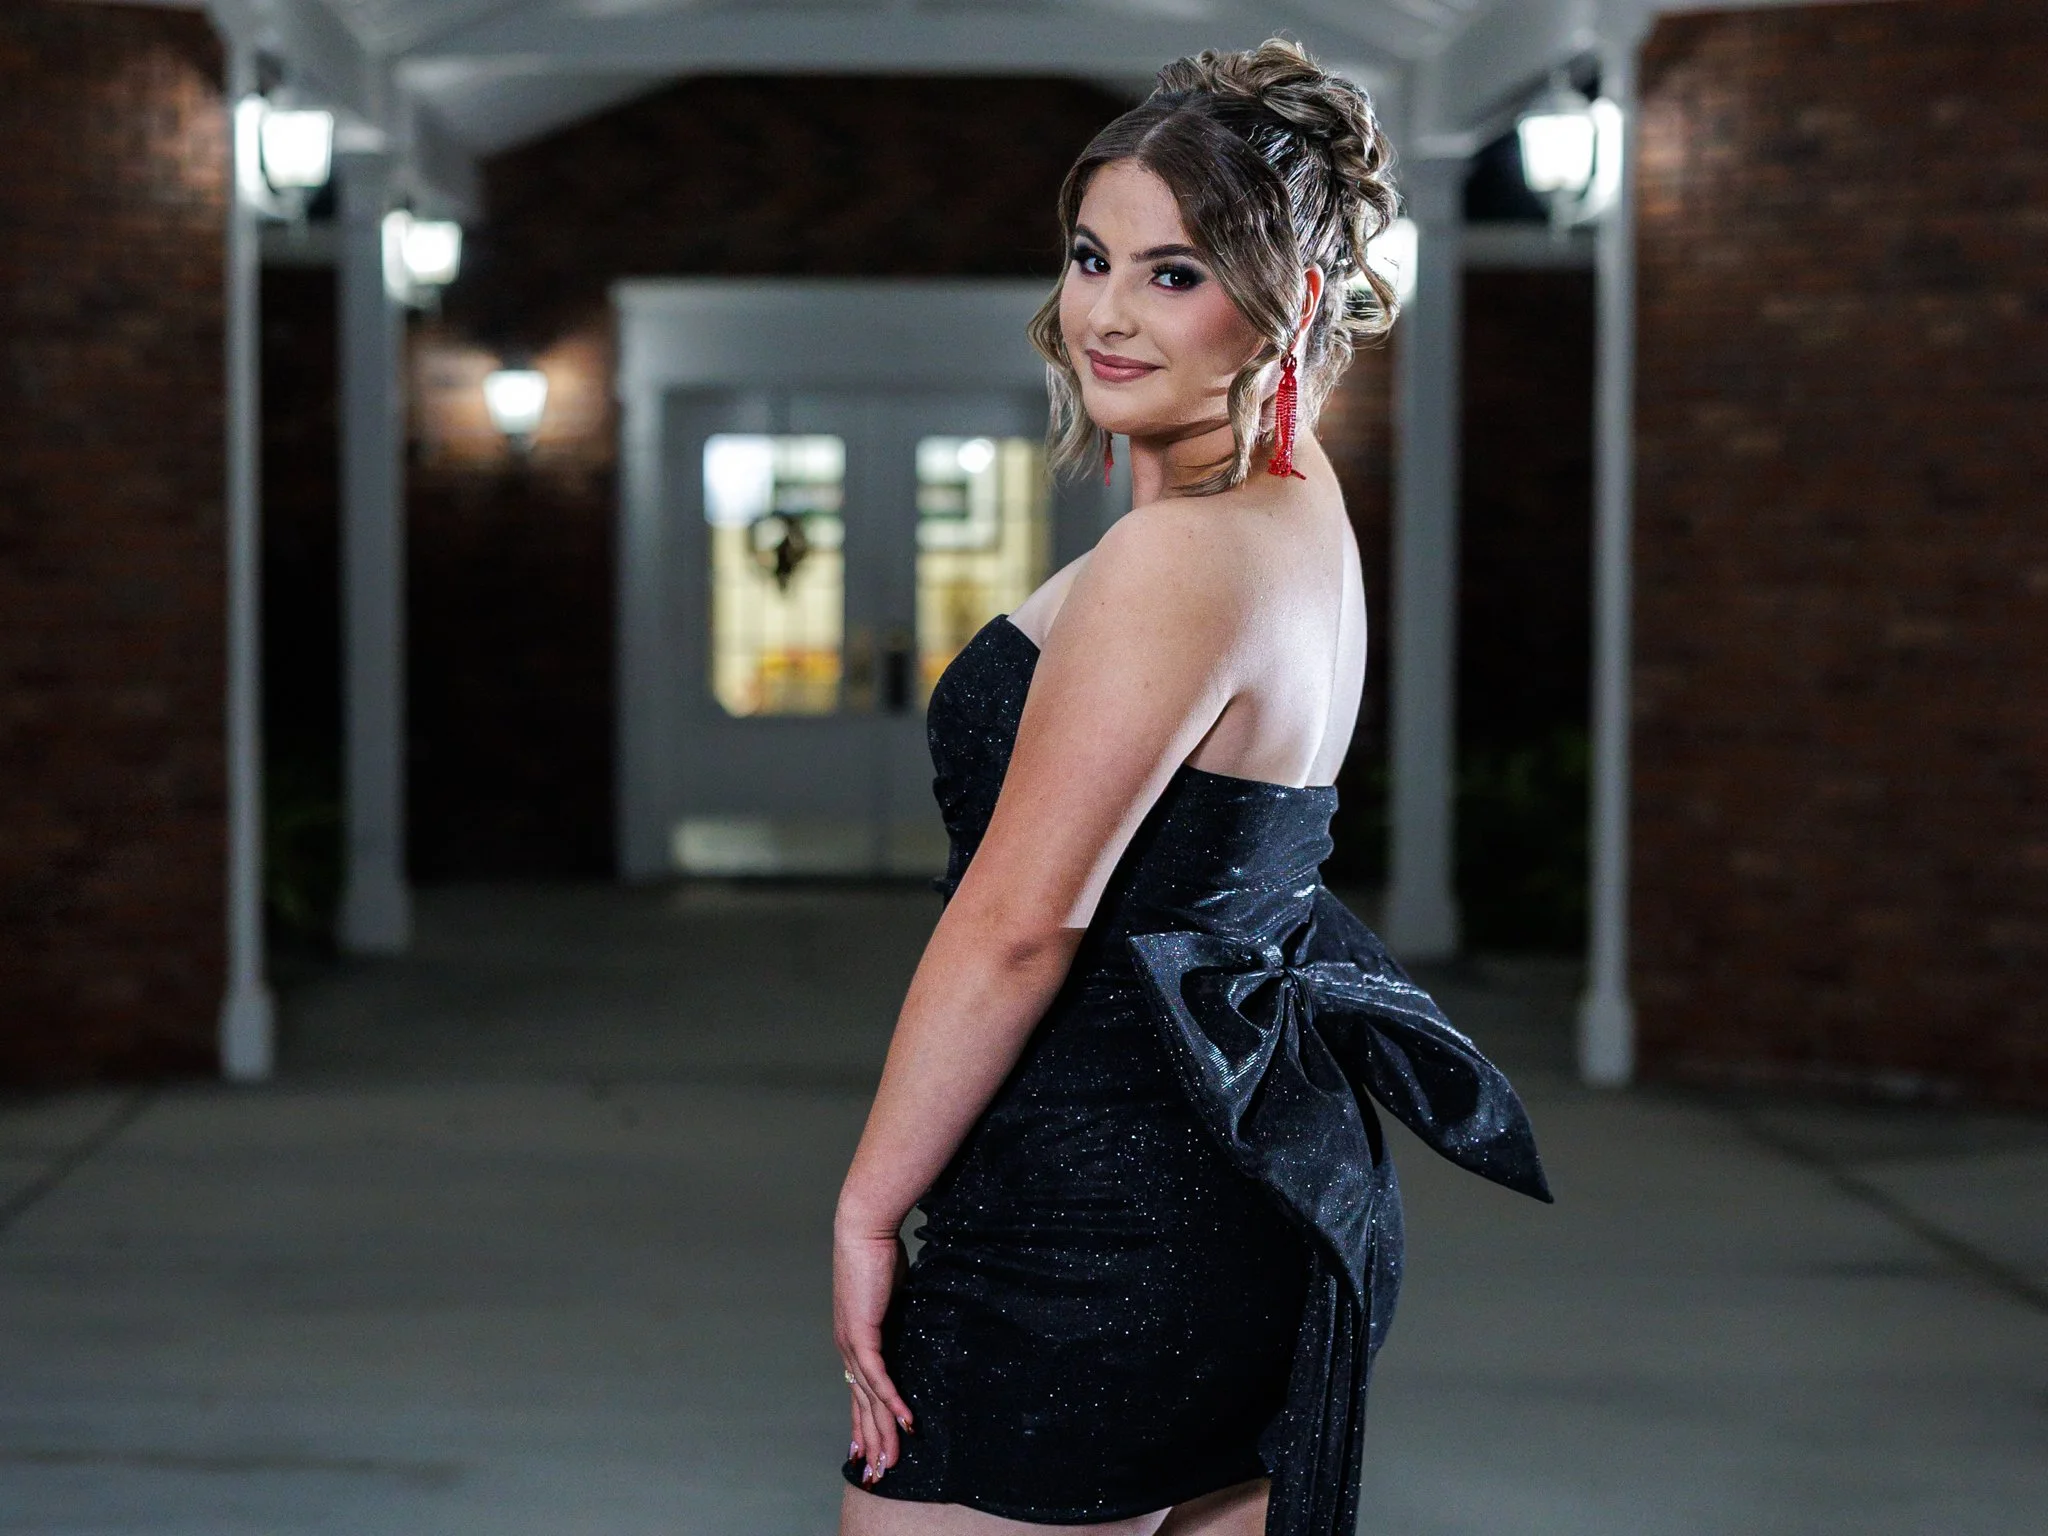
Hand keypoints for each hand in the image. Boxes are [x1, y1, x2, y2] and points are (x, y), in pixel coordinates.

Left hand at [833, 1218, 914, 1485]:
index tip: (871, 1449)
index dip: (865, 1422)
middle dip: (872, 1440)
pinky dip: (892, 1399)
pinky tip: (905, 1420)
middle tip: (881, 1472)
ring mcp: (852, 1342)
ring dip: (884, 1430)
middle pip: (861, 1403)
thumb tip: (914, 1328)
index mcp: (854, 1340)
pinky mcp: (862, 1332)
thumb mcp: (892, 1296)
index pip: (860, 1390)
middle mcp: (848, 1346)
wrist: (864, 1229)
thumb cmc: (878, 1254)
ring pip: (869, 1397)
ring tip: (893, 1460)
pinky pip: (879, 1375)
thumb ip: (898, 1319)